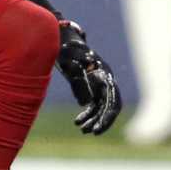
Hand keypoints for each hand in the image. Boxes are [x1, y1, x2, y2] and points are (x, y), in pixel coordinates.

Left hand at [55, 20, 121, 134]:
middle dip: (102, 120)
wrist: (58, 37)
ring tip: (82, 129)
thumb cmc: (63, 48)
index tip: (98, 128)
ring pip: (101, 106)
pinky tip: (78, 122)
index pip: (112, 100)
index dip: (107, 116)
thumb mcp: (68, 64)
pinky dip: (87, 113)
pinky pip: (93, 103)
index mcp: (104, 74)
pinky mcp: (90, 85)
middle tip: (91, 132)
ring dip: (93, 119)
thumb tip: (85, 103)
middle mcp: (105, 79)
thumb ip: (77, 81)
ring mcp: (98, 82)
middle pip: (109, 105)